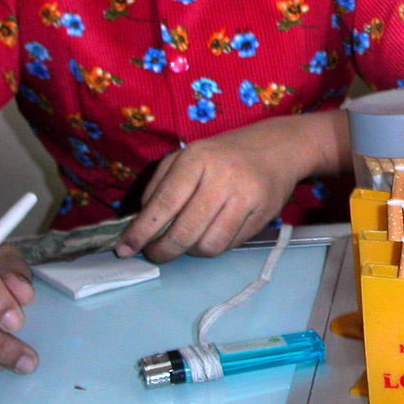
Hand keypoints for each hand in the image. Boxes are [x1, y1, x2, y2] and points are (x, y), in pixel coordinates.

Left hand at [115, 113, 338, 262]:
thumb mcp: (187, 157)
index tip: (125, 248)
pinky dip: (213, 246)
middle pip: (185, 231)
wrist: (278, 149)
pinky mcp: (263, 215)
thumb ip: (159, 187)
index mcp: (198, 158)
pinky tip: (210, 235)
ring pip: (209, 245)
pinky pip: (230, 245)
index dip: (142, 231)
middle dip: (163, 250)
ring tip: (185, 244)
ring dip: (190, 252)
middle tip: (154, 254)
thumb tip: (139, 224)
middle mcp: (224, 177)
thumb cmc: (223, 154)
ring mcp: (246, 197)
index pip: (164, 203)